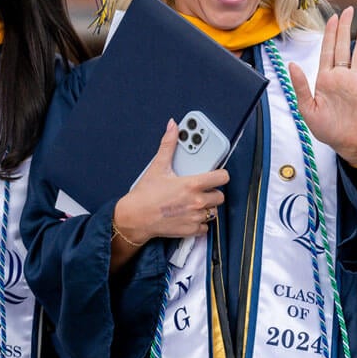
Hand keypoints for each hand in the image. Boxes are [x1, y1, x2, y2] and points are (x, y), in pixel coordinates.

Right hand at [114, 120, 228, 242]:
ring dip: (207, 207)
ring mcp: (195, 217)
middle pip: (220, 196)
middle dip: (213, 192)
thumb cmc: (145, 194)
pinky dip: (200, 223)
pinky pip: (205, 227)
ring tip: (194, 202)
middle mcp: (197, 202)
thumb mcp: (158, 167)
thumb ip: (168, 145)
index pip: (222, 178)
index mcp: (192, 184)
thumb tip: (173, 127)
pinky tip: (190, 215)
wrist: (134, 218)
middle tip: (201, 190)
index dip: (220, 175)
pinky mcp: (191, 230)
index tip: (216, 174)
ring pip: (214, 212)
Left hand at [289, 7, 356, 166]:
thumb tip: (292, 64)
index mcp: (325, 78)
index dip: (331, 34)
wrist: (345, 142)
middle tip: (350, 10)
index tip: (334, 17)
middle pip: (344, 46)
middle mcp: (341, 76)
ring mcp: (355, 82)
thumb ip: (301, 85)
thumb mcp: (307, 108)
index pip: (328, 50)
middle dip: (346, 28)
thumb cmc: (324, 128)